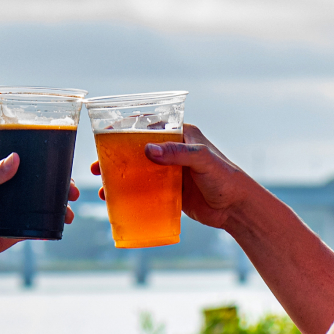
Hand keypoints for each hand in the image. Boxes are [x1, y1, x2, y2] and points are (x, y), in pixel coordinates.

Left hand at [0, 154, 78, 277]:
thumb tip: (16, 159)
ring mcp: (6, 214)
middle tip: (72, 192)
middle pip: (35, 186)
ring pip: (37, 207)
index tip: (61, 166)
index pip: (21, 163)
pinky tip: (59, 227)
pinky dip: (46, 228)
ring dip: (55, 208)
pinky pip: (32, 229)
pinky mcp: (7, 235)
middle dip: (55, 187)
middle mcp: (2, 193)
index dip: (42, 164)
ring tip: (69, 213)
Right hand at [89, 124, 258, 230]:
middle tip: (97, 167)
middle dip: (115, 157)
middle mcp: (173, 151)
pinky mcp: (170, 192)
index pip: (149, 125)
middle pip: (137, 150)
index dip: (126, 127)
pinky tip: (117, 202)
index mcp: (181, 135)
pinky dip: (130, 194)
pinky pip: (145, 190)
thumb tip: (148, 150)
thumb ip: (178, 154)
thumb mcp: (202, 161)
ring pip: (138, 171)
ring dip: (119, 178)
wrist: (236, 208)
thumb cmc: (225, 178)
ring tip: (103, 188)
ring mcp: (170, 172)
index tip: (105, 133)